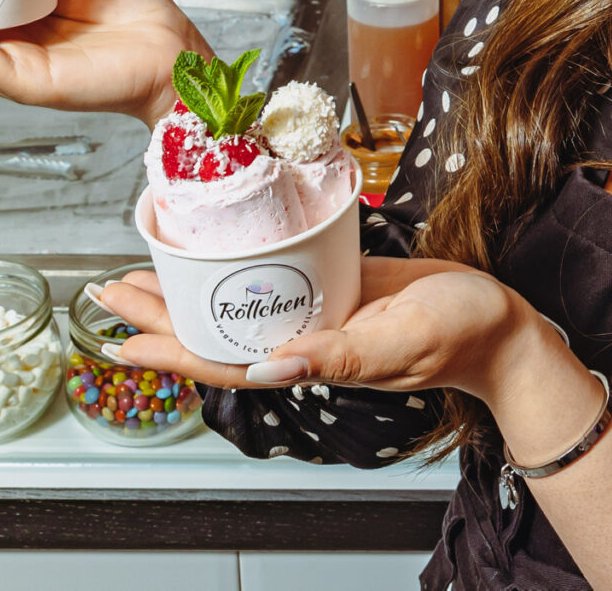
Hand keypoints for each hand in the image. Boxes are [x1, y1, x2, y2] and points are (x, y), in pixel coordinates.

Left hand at [95, 257, 532, 393]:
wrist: (500, 320)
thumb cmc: (461, 335)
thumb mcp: (401, 342)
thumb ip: (340, 356)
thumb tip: (271, 365)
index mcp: (310, 361)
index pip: (222, 362)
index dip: (168, 353)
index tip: (118, 342)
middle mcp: (304, 340)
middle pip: (216, 330)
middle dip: (161, 314)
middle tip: (111, 287)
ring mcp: (318, 312)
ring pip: (237, 302)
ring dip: (190, 288)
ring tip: (147, 266)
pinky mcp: (337, 284)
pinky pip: (275, 276)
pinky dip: (240, 263)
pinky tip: (221, 245)